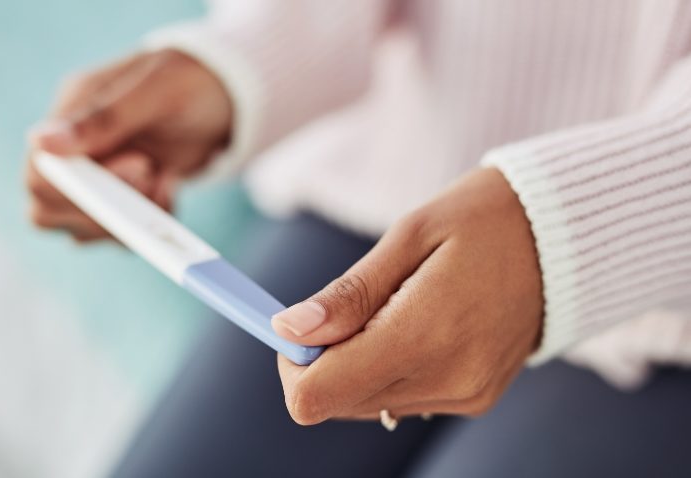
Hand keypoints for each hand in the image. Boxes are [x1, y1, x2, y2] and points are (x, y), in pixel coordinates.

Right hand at [25, 49, 232, 241]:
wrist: (227, 98)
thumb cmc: (190, 81)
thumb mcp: (156, 91)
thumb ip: (103, 119)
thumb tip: (41, 143)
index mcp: (71, 113)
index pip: (41, 172)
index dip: (78, 189)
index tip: (140, 165)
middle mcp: (76, 150)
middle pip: (49, 210)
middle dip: (103, 210)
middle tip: (153, 173)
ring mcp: (98, 178)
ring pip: (83, 229)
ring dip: (129, 221)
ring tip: (165, 178)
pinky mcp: (125, 200)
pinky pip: (121, 235)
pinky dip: (151, 225)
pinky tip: (171, 188)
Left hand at [272, 167, 543, 424]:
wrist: (564, 236)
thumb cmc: (482, 220)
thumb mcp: (409, 237)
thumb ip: (347, 295)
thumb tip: (289, 329)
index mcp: (422, 337)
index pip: (317, 396)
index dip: (293, 364)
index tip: (303, 323)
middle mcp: (445, 380)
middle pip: (338, 402)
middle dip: (324, 359)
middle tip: (349, 306)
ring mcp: (464, 395)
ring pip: (366, 403)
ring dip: (357, 362)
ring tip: (392, 307)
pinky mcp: (474, 397)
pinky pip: (402, 398)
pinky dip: (389, 367)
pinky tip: (415, 324)